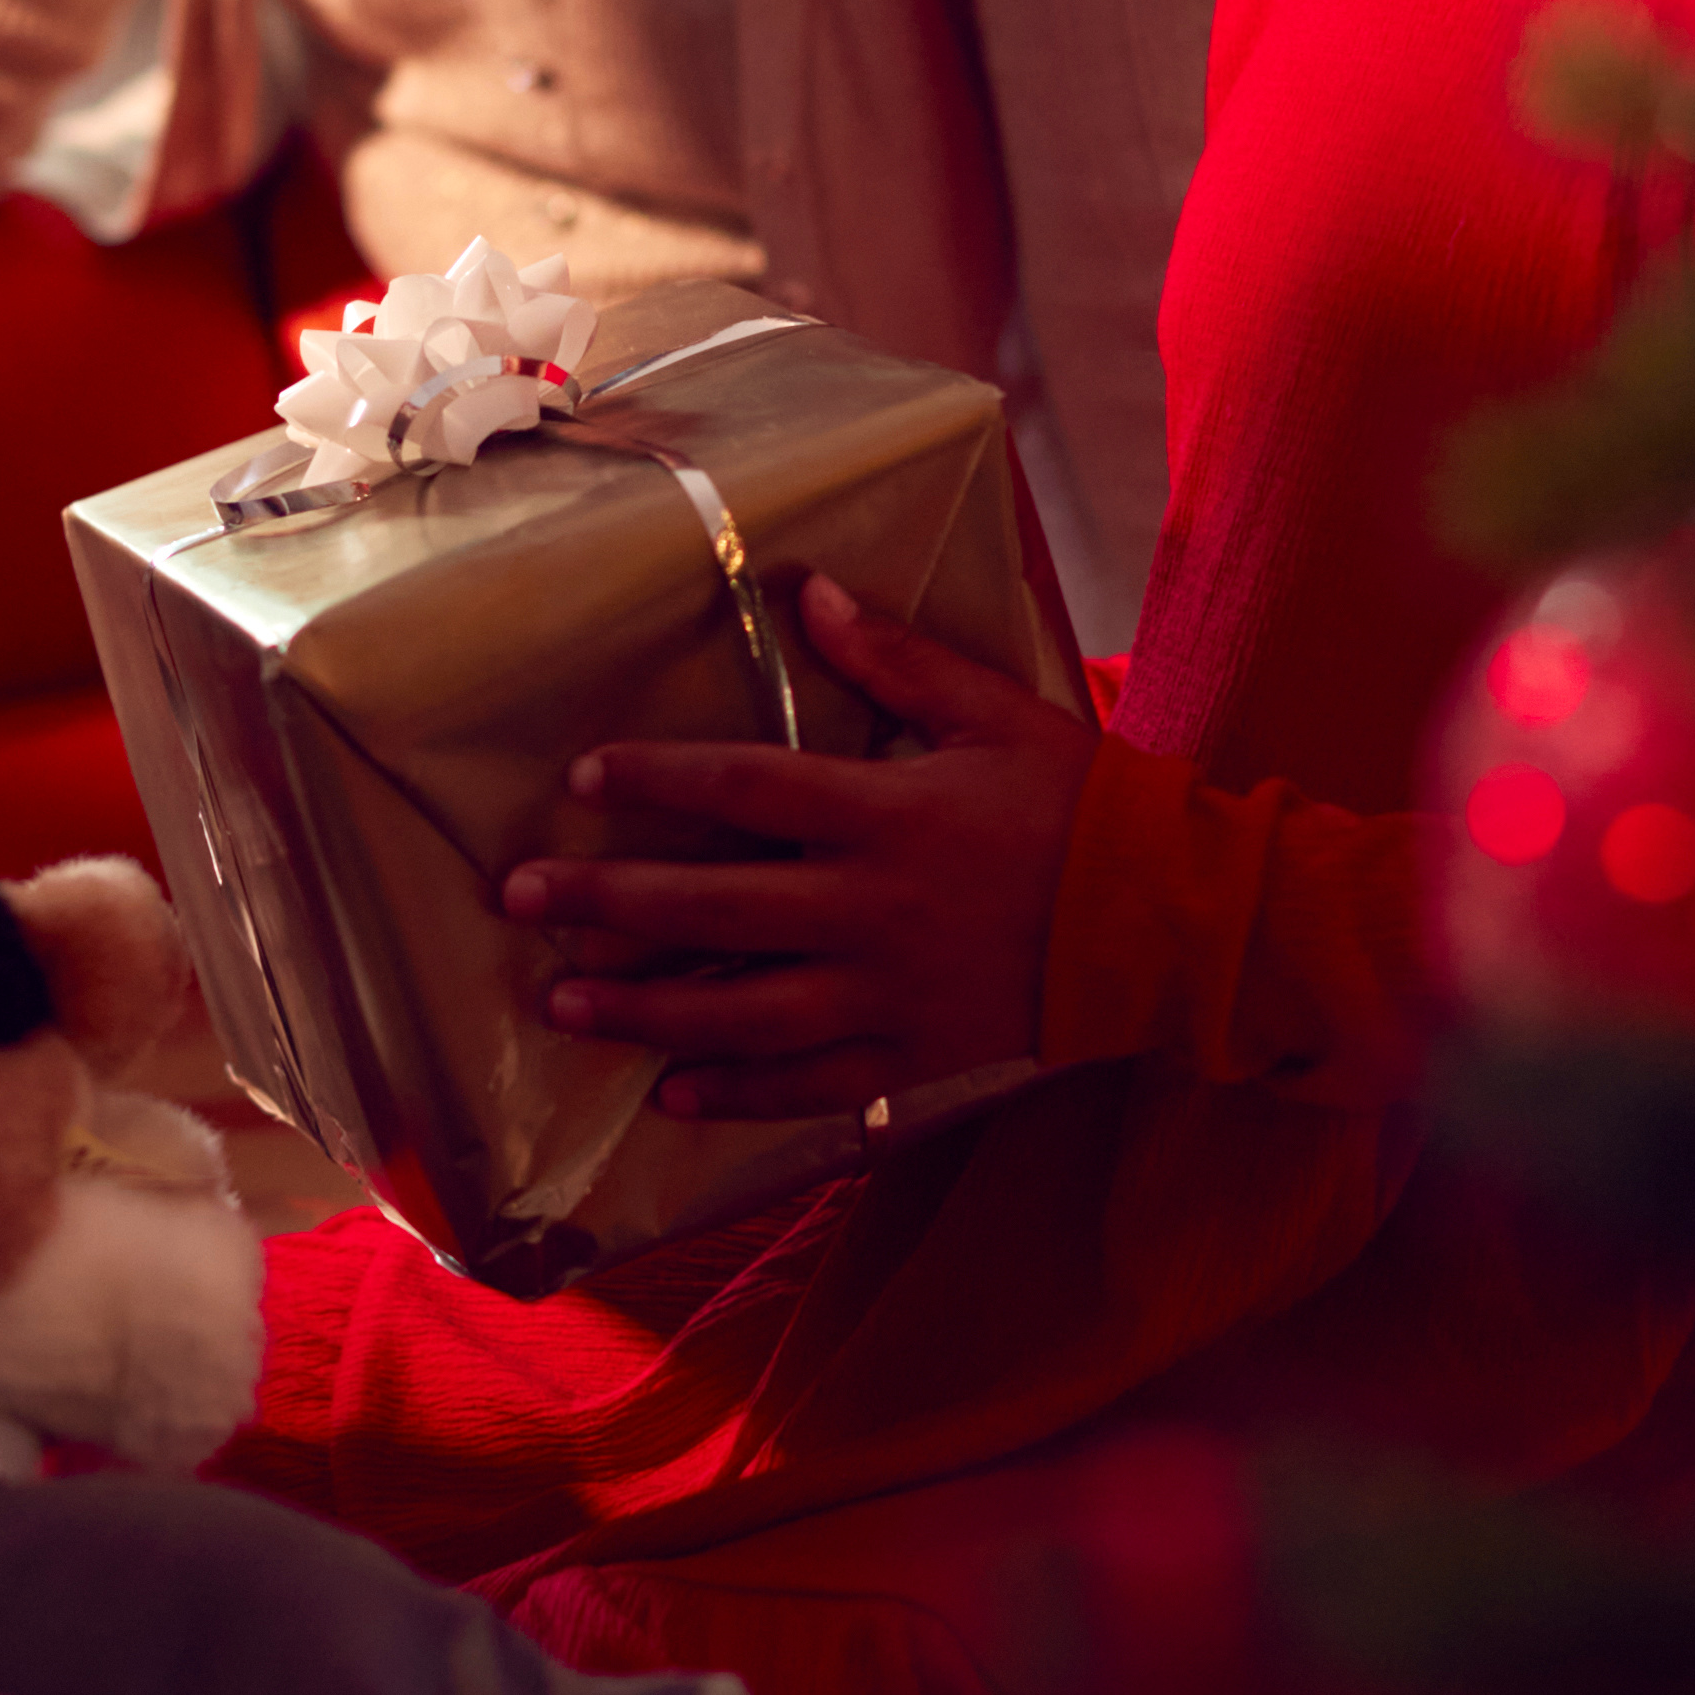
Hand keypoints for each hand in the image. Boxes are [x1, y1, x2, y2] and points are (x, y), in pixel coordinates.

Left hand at [503, 573, 1094, 1122]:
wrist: (1172, 925)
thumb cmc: (1082, 804)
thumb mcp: (998, 711)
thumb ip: (898, 660)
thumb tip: (810, 595)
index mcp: (887, 812)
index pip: (746, 788)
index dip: (657, 779)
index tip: (583, 776)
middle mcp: (872, 906)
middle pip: (715, 904)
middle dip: (610, 902)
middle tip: (521, 899)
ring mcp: (889, 990)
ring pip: (743, 1010)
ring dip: (647, 1009)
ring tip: (565, 1007)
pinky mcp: (914, 1053)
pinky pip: (811, 1086)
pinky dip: (739, 1095)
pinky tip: (671, 1099)